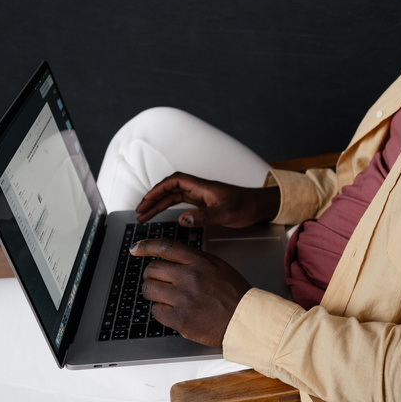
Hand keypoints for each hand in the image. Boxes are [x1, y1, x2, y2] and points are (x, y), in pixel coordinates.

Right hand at [135, 172, 279, 227]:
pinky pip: (181, 203)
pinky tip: (163, 216)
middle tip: (140, 211)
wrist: (260, 207)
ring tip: (145, 215)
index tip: (146, 200)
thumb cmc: (247, 206)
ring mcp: (201, 196)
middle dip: (153, 198)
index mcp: (203, 187)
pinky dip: (170, 208)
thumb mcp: (226, 214)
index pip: (175, 182)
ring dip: (159, 204)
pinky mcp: (204, 203)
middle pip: (170, 189)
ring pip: (174, 196)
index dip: (158, 189)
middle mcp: (200, 189)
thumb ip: (204, 217)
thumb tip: (182, 219)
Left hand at [135, 239, 252, 347]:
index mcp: (199, 262)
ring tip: (166, 298)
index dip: (146, 246)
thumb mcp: (218, 267)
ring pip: (149, 290)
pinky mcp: (180, 319)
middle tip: (156, 281)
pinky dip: (161, 311)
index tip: (136, 248)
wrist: (245, 319)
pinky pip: (156, 311)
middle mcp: (189, 277)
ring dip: (153, 293)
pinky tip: (173, 311)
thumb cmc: (235, 294)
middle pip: (152, 270)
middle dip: (150, 276)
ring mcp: (183, 298)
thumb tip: (172, 259)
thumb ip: (195, 260)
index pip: (166, 247)